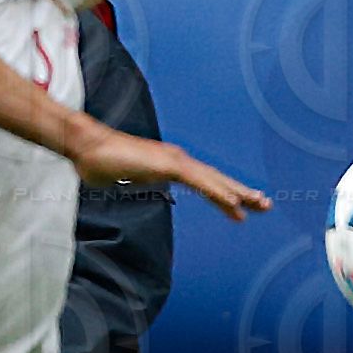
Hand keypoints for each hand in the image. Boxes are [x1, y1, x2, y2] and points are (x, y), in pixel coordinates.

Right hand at [71, 128, 271, 222]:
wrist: (86, 147)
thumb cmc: (98, 163)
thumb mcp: (122, 179)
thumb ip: (131, 182)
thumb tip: (124, 185)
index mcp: (168, 163)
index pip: (203, 181)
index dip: (224, 193)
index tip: (241, 206)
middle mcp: (177, 159)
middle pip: (216, 179)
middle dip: (242, 192)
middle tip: (266, 204)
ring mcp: (174, 161)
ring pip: (214, 181)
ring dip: (238, 193)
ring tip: (259, 205)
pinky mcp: (169, 165)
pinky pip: (200, 183)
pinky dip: (219, 193)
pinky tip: (234, 204)